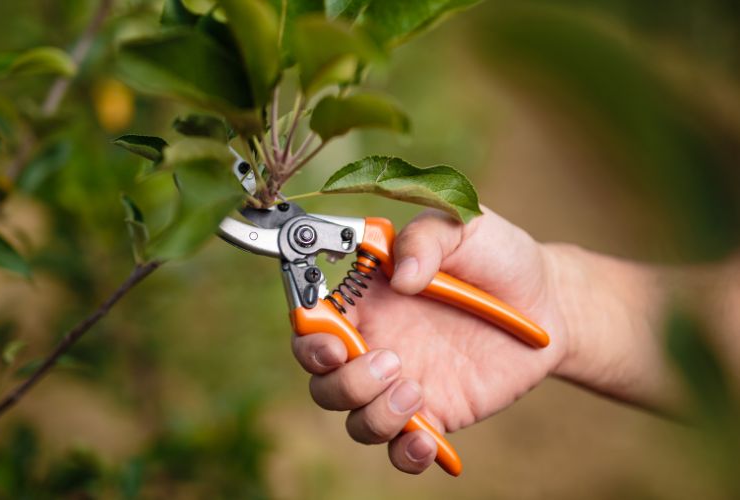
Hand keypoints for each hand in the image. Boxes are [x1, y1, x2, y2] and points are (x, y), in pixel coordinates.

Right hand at [291, 208, 569, 473]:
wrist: (548, 302)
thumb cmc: (498, 257)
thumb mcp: (463, 226)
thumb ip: (426, 239)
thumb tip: (402, 275)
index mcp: (367, 297)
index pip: (312, 321)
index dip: (308, 334)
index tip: (330, 338)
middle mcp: (376, 342)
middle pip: (323, 379)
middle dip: (341, 380)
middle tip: (388, 361)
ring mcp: (401, 383)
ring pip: (355, 419)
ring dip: (374, 412)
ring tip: (417, 389)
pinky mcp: (434, 415)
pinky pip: (401, 450)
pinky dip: (405, 454)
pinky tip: (428, 440)